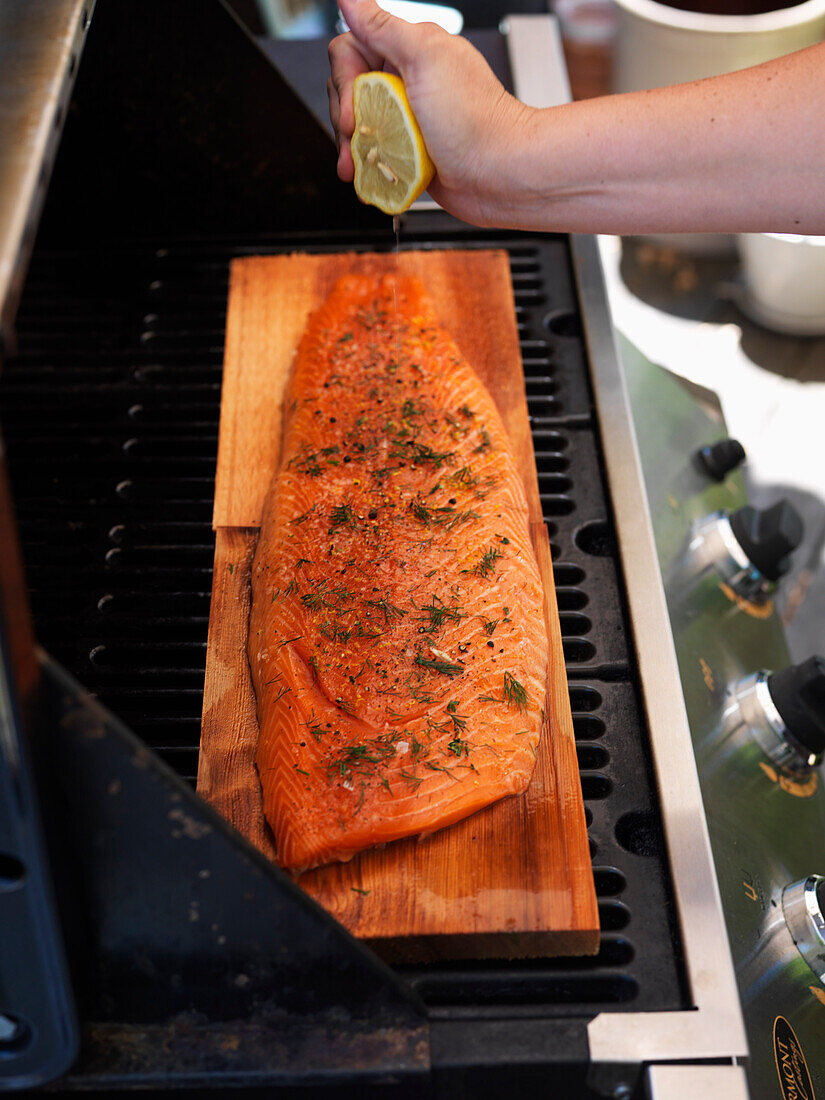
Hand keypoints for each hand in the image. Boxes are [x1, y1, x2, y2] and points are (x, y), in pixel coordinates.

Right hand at [327, 0, 535, 224]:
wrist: (498, 174)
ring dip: (352, 149)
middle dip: (345, 118)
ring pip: (358, 126)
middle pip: (350, 91)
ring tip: (356, 167)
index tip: (354, 108)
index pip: (352, 50)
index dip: (345, 80)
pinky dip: (366, 167)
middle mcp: (406, 83)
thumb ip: (383, 27)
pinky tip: (367, 176)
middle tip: (356, 137)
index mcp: (410, 52)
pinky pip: (374, 155)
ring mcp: (406, 120)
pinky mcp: (408, 153)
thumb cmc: (474, 119)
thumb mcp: (424, 59)